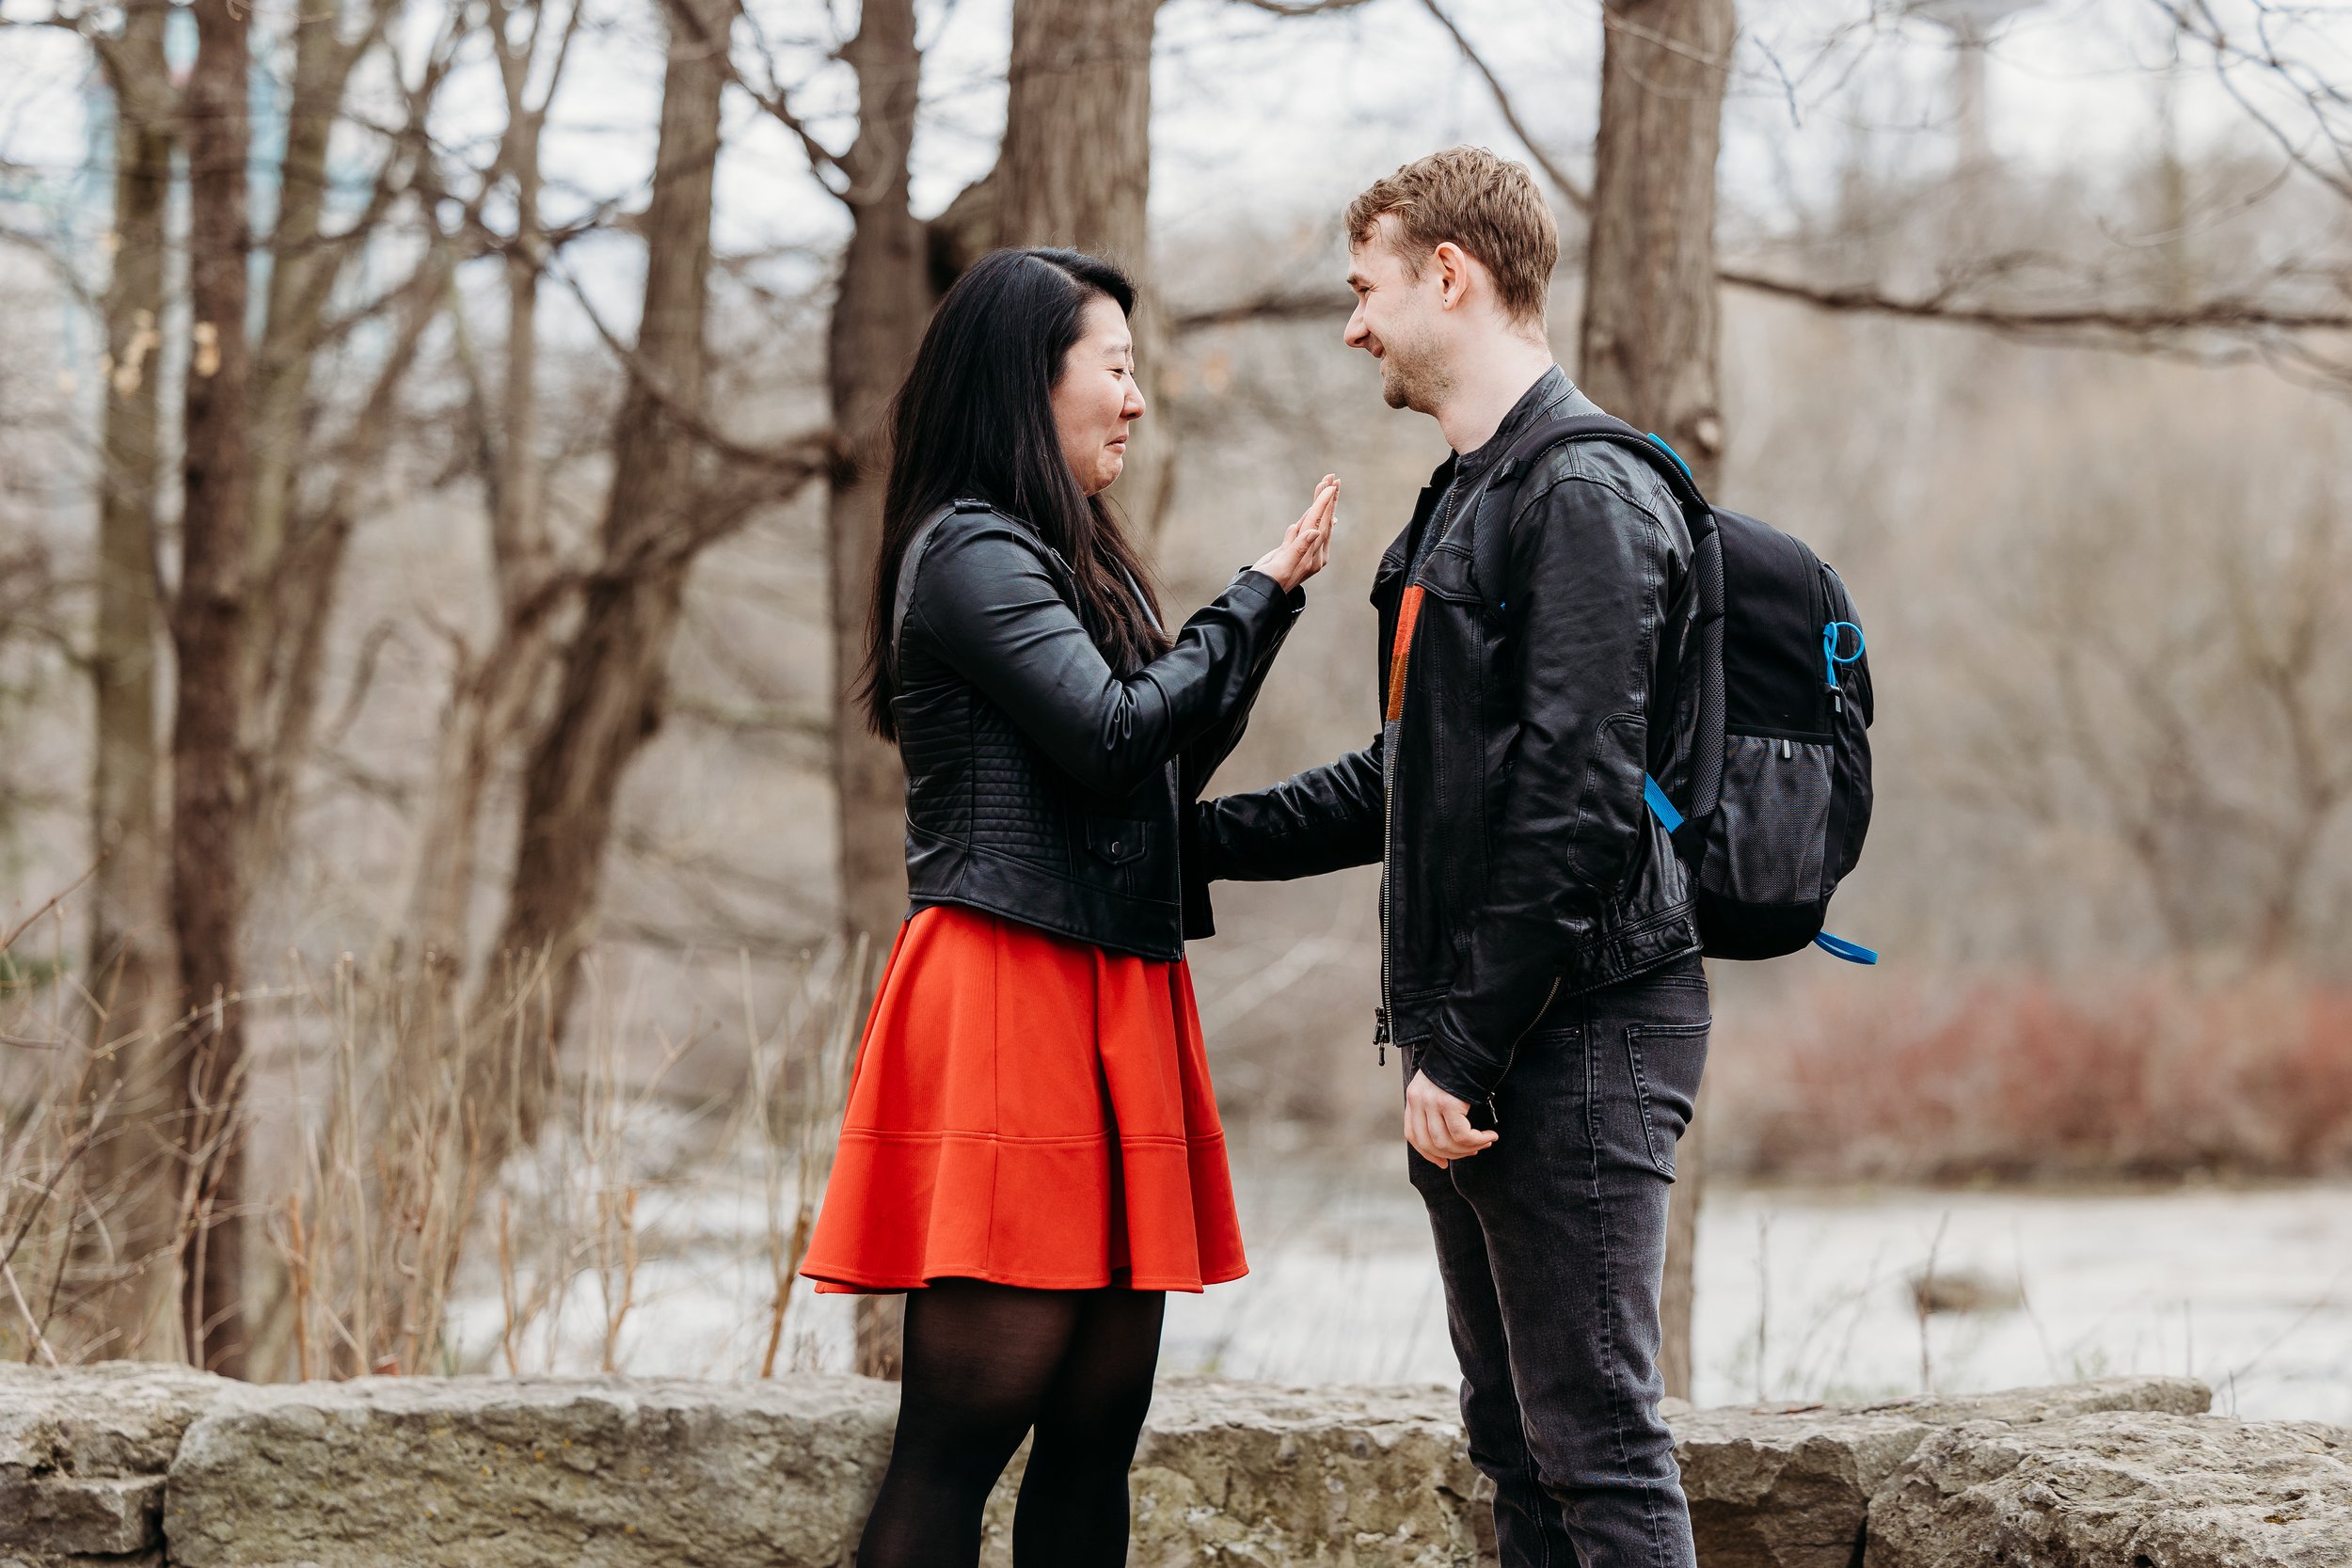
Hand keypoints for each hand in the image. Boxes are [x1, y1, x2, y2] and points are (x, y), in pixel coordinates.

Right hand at [1252, 474, 1338, 592]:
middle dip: (1326, 498)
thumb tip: (1315, 531)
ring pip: (1312, 522)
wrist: (1259, 594)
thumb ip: (1299, 549)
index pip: (1320, 524)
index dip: (1324, 504)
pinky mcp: (1290, 550)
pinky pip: (1302, 529)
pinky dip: (1308, 517)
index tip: (1330, 486)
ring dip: (1318, 503)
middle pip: (1321, 520)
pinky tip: (1313, 512)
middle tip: (1332, 477)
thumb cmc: (1270, 582)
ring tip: (1325, 485)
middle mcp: (1311, 553)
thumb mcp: (1284, 566)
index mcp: (1312, 556)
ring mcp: (1302, 551)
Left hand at [1404, 1069, 1496, 1168]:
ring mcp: (1432, 1101)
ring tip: (1485, 1143)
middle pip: (1429, 1144)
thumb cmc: (1461, 1066)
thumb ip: (1437, 1109)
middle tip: (1473, 1151)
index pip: (1412, 1135)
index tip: (1443, 1162)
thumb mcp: (1440, 1087)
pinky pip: (1461, 1134)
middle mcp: (1418, 1100)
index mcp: (1413, 1097)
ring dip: (1468, 1148)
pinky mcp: (1448, 1102)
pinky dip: (1477, 1140)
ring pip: (1446, 1142)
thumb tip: (1447, 1142)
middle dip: (1453, 1154)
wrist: (1470, 1042)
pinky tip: (1489, 1136)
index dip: (1427, 1153)